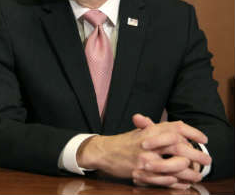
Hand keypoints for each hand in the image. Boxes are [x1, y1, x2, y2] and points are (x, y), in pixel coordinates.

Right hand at [76, 113, 209, 187]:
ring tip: (196, 175)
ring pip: (174, 166)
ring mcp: (144, 159)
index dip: (193, 133)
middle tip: (207, 160)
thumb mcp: (140, 131)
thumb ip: (159, 129)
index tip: (203, 139)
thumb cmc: (124, 142)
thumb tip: (180, 126)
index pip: (176, 128)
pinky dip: (175, 182)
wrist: (103, 152)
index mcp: (149, 131)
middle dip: (196, 155)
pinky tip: (181, 182)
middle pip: (179, 148)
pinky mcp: (140, 173)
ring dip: (188, 172)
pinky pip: (163, 179)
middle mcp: (148, 144)